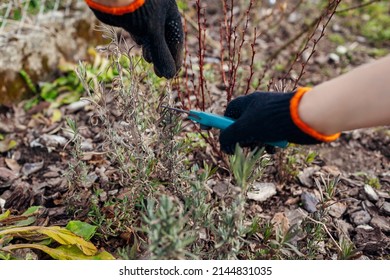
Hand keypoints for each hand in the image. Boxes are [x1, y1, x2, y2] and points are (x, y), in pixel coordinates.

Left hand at [87, 0, 183, 78]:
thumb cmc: (139, 11)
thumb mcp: (153, 34)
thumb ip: (162, 55)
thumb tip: (170, 75)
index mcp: (170, 11)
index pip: (176, 38)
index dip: (175, 57)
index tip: (172, 73)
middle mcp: (159, 10)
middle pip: (164, 37)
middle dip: (161, 55)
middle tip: (159, 73)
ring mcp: (144, 12)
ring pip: (151, 34)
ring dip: (151, 49)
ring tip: (148, 61)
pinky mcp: (131, 14)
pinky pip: (140, 29)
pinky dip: (141, 40)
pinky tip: (141, 46)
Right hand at [219, 88, 339, 153]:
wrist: (305, 117)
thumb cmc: (271, 119)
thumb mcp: (244, 128)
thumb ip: (229, 137)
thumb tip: (224, 147)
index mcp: (246, 103)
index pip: (226, 113)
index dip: (218, 123)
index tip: (206, 129)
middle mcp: (257, 108)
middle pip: (240, 126)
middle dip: (242, 138)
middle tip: (245, 144)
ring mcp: (269, 116)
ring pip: (255, 134)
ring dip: (256, 143)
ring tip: (263, 146)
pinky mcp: (281, 124)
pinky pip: (269, 137)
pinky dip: (269, 144)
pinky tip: (274, 147)